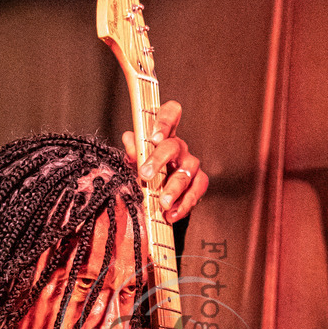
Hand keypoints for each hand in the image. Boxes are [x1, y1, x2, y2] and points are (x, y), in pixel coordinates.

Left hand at [121, 100, 207, 222]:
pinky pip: (196, 191)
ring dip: (173, 189)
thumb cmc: (146, 172)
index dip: (164, 121)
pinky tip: (171, 214)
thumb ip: (132, 151)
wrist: (157, 196)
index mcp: (164, 135)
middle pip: (173, 147)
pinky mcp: (198, 183)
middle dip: (159, 161)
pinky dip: (184, 205)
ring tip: (163, 203)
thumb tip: (129, 138)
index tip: (155, 137)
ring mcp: (190, 165)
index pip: (170, 114)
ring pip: (186, 173)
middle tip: (146, 175)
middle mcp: (179, 147)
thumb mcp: (134, 162)